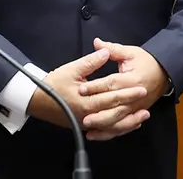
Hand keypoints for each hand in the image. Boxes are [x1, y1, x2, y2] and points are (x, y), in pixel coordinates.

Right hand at [26, 49, 148, 132]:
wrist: (36, 100)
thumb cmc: (53, 84)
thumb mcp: (72, 69)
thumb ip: (90, 62)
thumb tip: (105, 51)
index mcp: (85, 101)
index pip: (111, 98)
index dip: (127, 93)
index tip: (141, 88)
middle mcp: (87, 115)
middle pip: (114, 114)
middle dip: (132, 108)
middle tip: (146, 102)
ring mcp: (86, 123)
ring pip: (111, 127)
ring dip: (128, 123)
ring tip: (142, 118)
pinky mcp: (83, 127)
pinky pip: (103, 131)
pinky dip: (116, 129)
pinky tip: (126, 125)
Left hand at [78, 38, 168, 140]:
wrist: (165, 72)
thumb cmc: (146, 61)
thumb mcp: (130, 52)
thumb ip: (112, 49)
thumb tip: (97, 43)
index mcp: (132, 80)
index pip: (112, 84)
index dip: (96, 87)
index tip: (81, 89)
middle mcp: (135, 97)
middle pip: (115, 107)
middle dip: (99, 112)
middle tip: (83, 115)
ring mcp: (136, 108)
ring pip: (119, 120)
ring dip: (103, 125)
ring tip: (89, 128)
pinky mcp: (135, 114)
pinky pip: (122, 126)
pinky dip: (110, 132)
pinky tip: (97, 135)